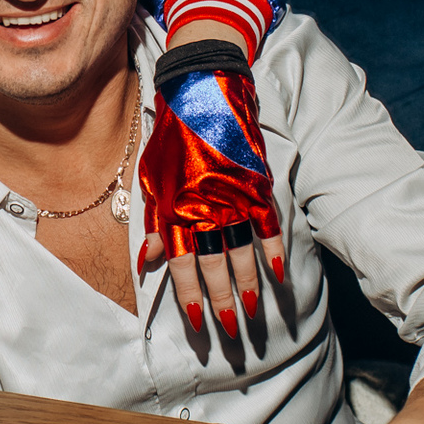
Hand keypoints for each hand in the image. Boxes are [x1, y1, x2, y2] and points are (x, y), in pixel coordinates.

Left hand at [136, 60, 283, 337]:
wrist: (204, 90)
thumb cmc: (172, 134)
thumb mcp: (151, 177)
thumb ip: (153, 221)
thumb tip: (147, 262)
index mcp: (175, 208)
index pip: (181, 265)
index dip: (189, 297)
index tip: (196, 325)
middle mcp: (204, 209)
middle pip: (214, 268)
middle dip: (221, 305)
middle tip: (229, 333)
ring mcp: (234, 198)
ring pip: (243, 255)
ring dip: (247, 288)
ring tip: (251, 315)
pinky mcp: (257, 184)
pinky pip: (269, 227)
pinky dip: (273, 253)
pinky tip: (277, 278)